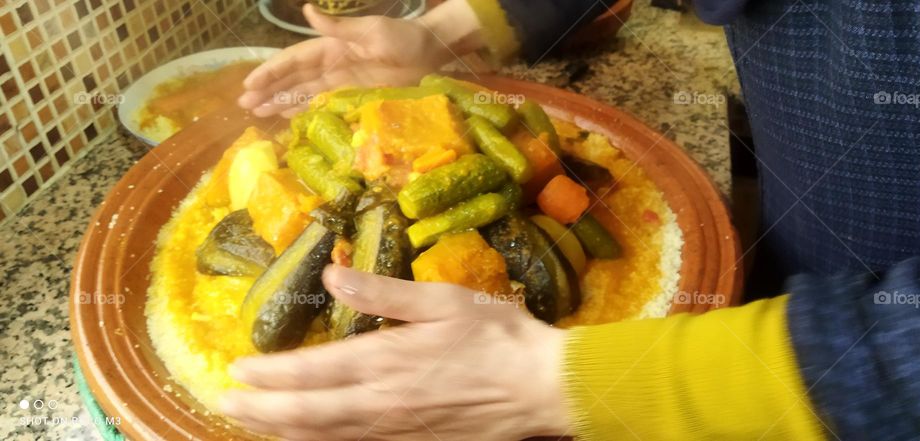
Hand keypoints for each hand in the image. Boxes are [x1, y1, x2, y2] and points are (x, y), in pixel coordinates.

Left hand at [221, 265, 570, 440]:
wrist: (541, 387)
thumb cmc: (496, 336)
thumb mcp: (442, 301)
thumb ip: (383, 292)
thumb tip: (333, 275)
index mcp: (386, 360)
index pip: (312, 372)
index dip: (270, 374)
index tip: (237, 369)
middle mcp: (382, 402)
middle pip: (307, 414)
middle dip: (261, 409)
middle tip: (226, 402)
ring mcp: (397, 430)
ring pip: (327, 438)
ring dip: (284, 431)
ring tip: (255, 423)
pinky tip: (311, 440)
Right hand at [239, 2, 483, 117]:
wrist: (432, 55)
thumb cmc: (403, 38)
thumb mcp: (372, 31)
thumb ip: (339, 28)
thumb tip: (308, 12)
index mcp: (332, 47)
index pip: (294, 61)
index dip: (271, 72)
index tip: (250, 84)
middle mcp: (332, 66)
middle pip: (293, 80)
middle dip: (269, 91)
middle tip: (245, 106)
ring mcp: (342, 83)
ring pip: (304, 94)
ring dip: (281, 103)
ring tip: (258, 115)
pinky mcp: (354, 98)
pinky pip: (323, 105)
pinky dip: (304, 112)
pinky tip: (288, 120)